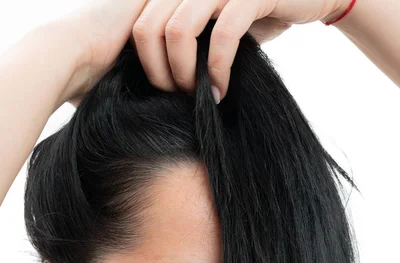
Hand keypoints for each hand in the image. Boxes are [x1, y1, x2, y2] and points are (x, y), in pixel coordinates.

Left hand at [62, 0, 347, 105]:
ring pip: (178, 31)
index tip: (167, 89)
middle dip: (161, 73)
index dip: (147, 63)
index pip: (139, 24)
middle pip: (149, 29)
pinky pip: (222, 35)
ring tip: (201, 95)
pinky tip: (222, 90)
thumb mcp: (213, 24)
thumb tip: (156, 75)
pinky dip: (218, 70)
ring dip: (185, 74)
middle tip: (181, 96)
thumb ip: (186, 37)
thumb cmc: (256, 15)